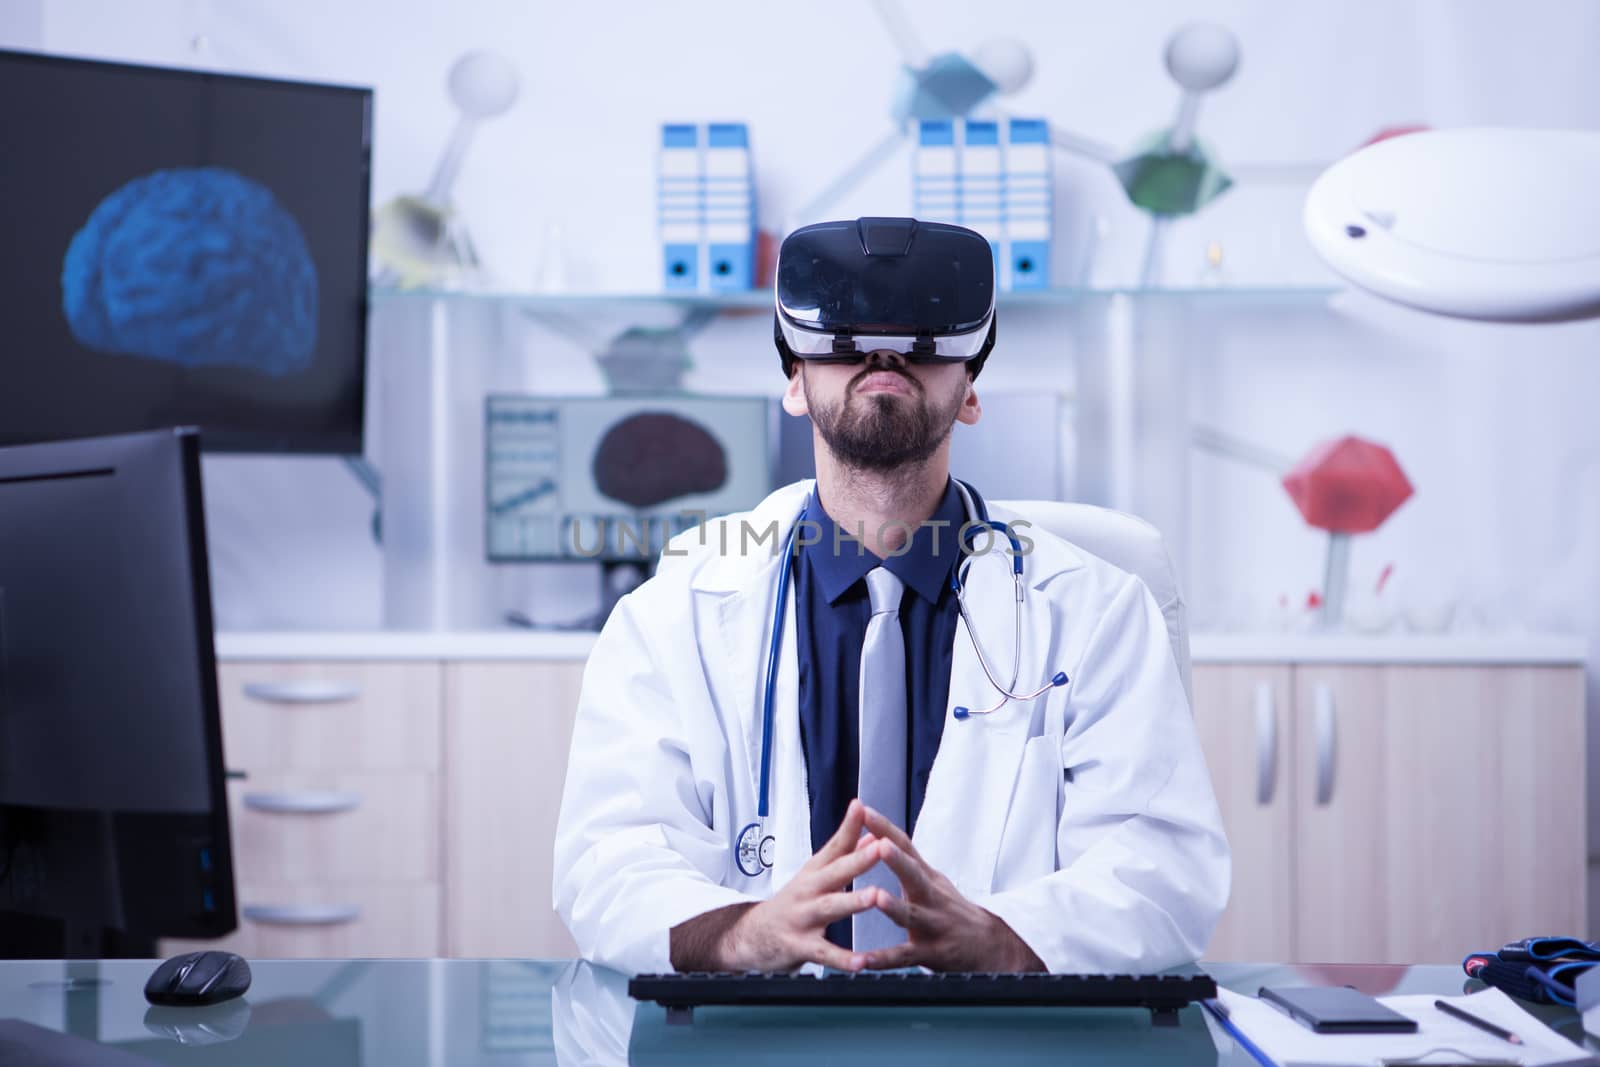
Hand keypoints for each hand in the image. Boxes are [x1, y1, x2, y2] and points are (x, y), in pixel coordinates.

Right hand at [672, 800, 883, 971]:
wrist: (752, 935)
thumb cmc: (791, 902)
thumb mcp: (815, 875)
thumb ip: (844, 857)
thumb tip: (873, 836)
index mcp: (814, 872)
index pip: (834, 845)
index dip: (848, 826)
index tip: (862, 807)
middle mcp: (808, 890)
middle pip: (835, 872)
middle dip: (858, 859)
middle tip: (880, 847)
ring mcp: (803, 918)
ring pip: (830, 908)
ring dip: (853, 901)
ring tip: (875, 896)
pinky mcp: (800, 946)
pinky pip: (824, 953)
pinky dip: (842, 959)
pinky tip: (861, 962)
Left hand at [858, 806, 1045, 972]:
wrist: (990, 945)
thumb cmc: (951, 909)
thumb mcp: (932, 881)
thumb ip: (904, 861)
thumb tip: (873, 837)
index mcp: (927, 877)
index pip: (906, 847)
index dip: (886, 828)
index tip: (864, 811)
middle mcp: (931, 897)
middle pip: (914, 875)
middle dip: (897, 860)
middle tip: (880, 845)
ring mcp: (932, 925)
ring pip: (912, 915)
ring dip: (894, 906)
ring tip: (877, 898)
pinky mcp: (931, 953)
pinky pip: (903, 957)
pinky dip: (883, 959)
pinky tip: (863, 960)